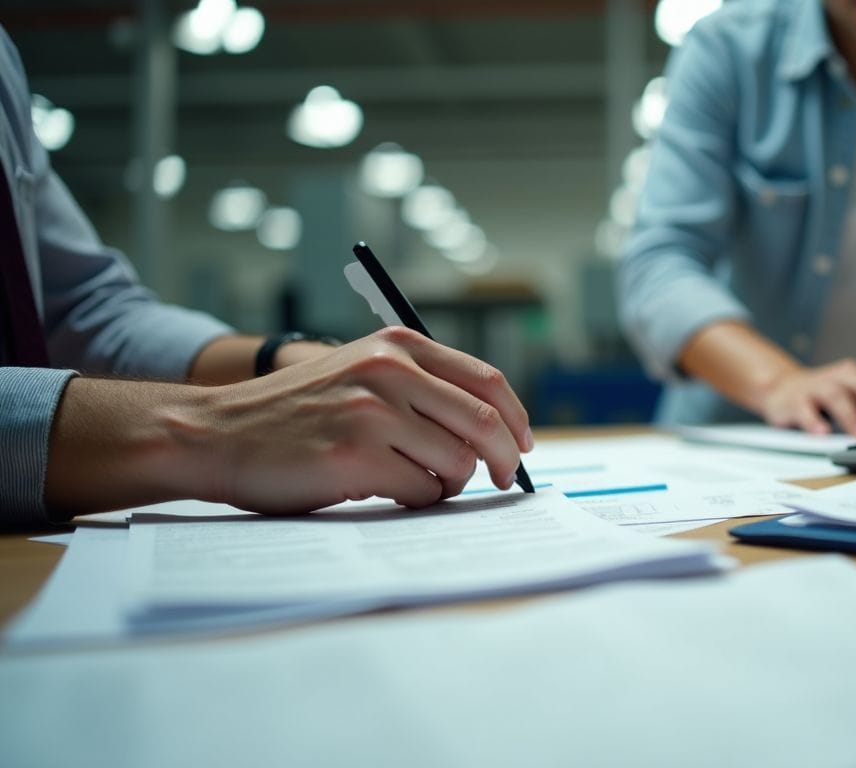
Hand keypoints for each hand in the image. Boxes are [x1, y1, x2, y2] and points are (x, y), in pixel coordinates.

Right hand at [192, 326, 532, 513]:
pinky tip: (382, 490)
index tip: (522, 443)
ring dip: (448, 483)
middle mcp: (391, 370)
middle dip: (504, 459)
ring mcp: (373, 412)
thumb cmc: (296, 413)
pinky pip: (422, 491)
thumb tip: (494, 429)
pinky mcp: (355, 456)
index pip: (486, 381)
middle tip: (501, 480)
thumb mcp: (360, 372)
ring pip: (456, 462)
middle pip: (484, 423)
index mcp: (399, 345)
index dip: (515, 418)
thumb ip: (420, 386)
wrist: (216, 433)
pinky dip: (416, 499)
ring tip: (413, 481)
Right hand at [760, 358, 855, 436]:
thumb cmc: (825, 396)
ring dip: (853, 417)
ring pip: (838, 396)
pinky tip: (822, 435)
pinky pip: (805, 410)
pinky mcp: (794, 401)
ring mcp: (817, 387)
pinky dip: (814, 422)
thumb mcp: (855, 395)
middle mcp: (841, 377)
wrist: (780, 388)